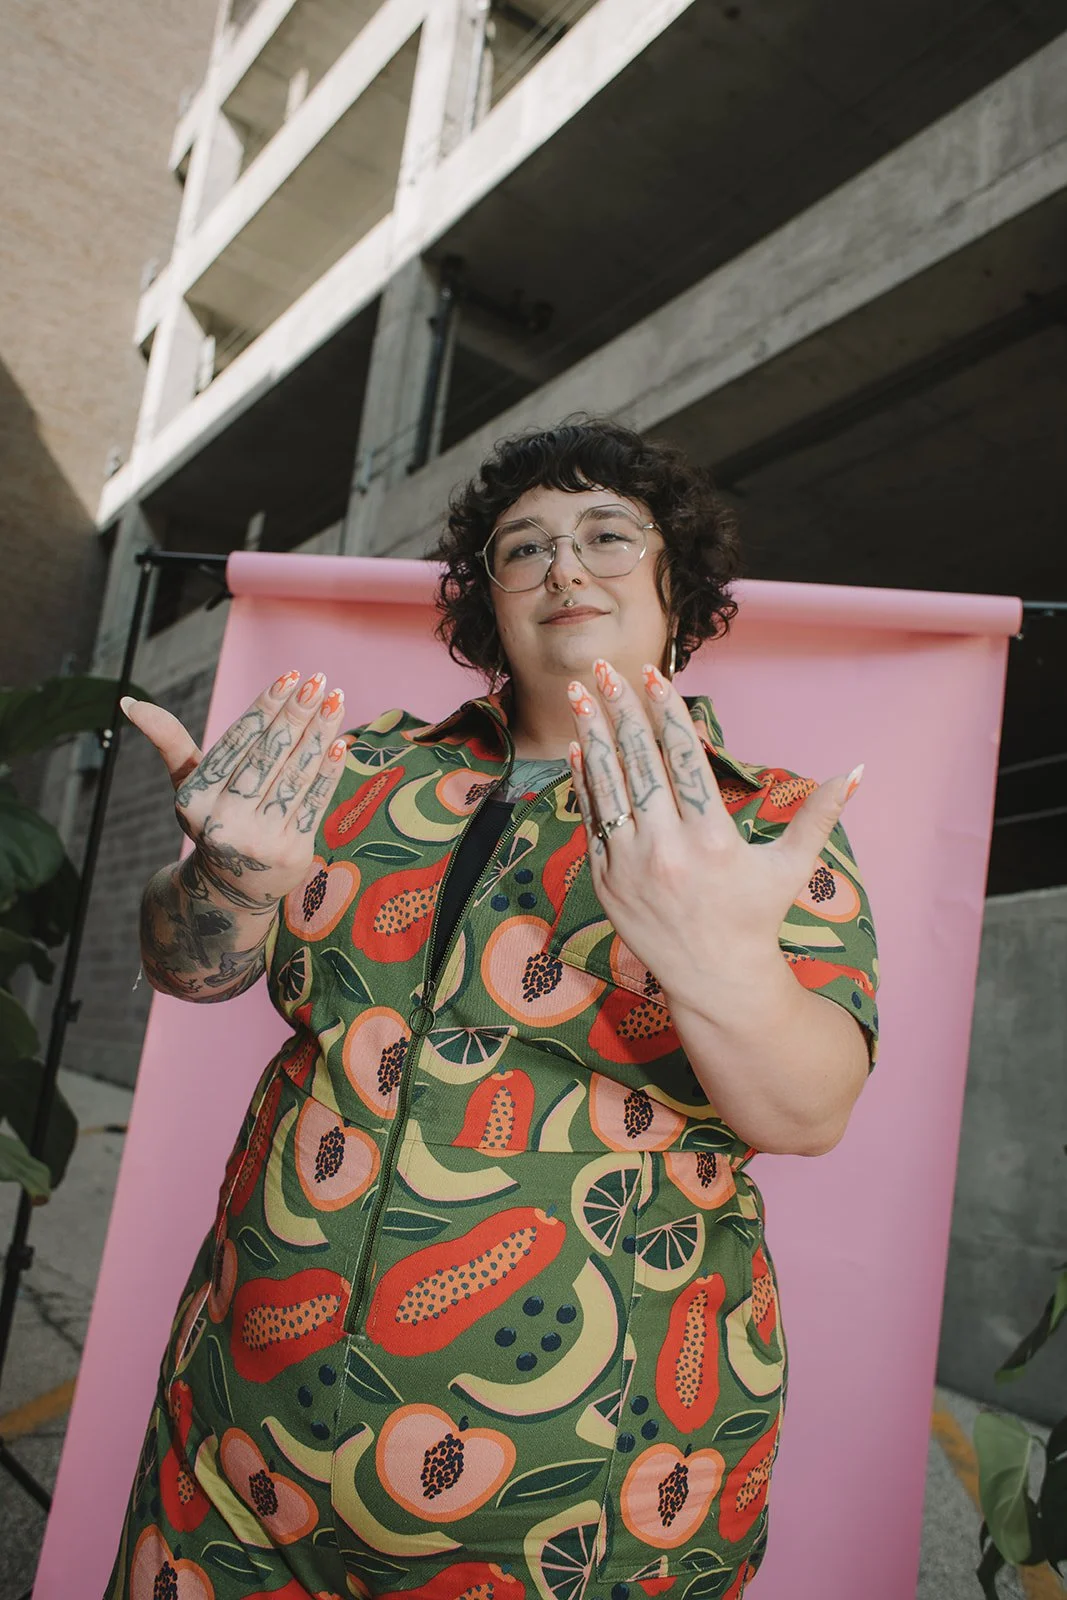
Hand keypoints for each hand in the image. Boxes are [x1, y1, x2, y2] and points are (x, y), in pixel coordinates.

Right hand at [121, 670, 348, 910]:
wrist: (230, 889)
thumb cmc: (212, 818)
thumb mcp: (186, 785)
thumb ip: (169, 742)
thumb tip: (129, 703)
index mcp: (194, 799)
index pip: (237, 743)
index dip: (265, 708)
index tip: (289, 676)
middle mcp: (223, 820)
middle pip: (267, 756)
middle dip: (295, 715)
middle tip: (318, 680)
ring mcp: (258, 840)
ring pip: (293, 776)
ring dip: (319, 735)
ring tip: (336, 700)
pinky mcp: (290, 853)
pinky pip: (313, 803)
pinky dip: (328, 771)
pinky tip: (340, 741)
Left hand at [565, 658, 862, 1009]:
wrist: (714, 980)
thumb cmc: (756, 917)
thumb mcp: (791, 867)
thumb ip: (819, 815)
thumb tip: (857, 770)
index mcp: (712, 839)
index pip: (683, 759)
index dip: (665, 712)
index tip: (651, 673)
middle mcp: (667, 849)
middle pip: (639, 763)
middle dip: (620, 709)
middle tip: (605, 666)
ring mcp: (630, 865)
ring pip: (607, 785)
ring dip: (592, 734)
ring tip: (580, 692)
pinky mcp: (606, 881)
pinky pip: (591, 819)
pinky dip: (584, 780)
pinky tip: (578, 745)